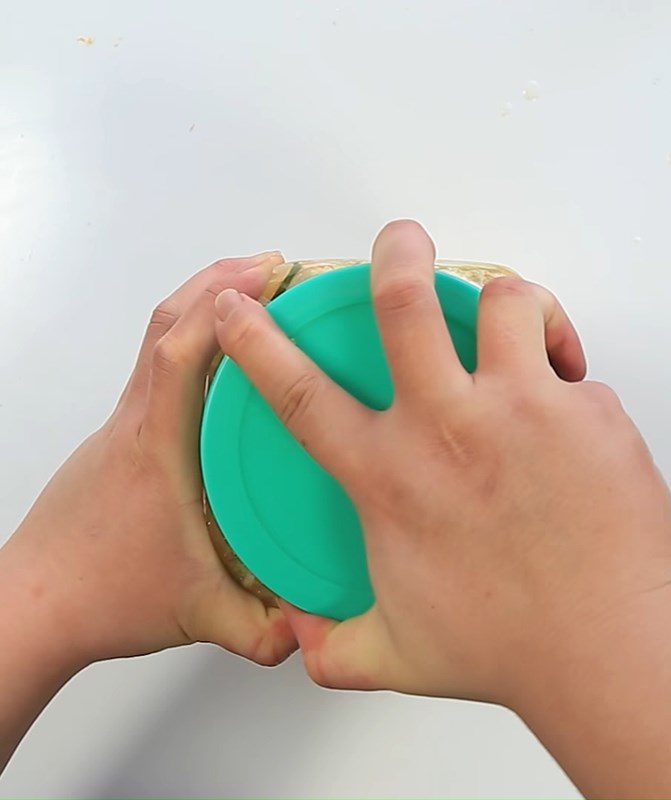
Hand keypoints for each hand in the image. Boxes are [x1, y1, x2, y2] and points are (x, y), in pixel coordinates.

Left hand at [3, 252, 297, 667]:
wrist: (35, 604)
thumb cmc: (101, 597)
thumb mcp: (202, 618)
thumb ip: (264, 628)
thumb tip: (317, 622)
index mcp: (157, 450)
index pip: (178, 355)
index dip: (220, 305)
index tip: (265, 277)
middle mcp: (136, 422)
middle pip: (165, 323)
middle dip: (218, 280)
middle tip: (272, 264)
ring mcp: (125, 422)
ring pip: (156, 335)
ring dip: (200, 299)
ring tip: (252, 287)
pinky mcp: (124, 431)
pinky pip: (155, 360)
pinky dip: (189, 331)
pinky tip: (224, 349)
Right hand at [213, 220, 670, 702]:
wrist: (608, 648)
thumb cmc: (504, 650)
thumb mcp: (394, 655)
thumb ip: (334, 647)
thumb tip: (303, 635)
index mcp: (390, 476)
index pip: (299, 394)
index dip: (257, 342)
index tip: (238, 307)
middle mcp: (448, 427)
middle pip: (405, 302)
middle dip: (396, 252)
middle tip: (400, 240)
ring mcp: (523, 410)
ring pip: (505, 300)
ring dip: (503, 297)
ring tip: (507, 321)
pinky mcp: (587, 412)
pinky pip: (571, 366)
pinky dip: (565, 371)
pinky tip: (570, 409)